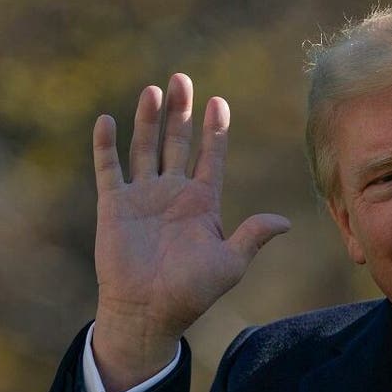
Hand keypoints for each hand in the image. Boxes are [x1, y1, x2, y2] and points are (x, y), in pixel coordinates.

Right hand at [90, 73, 290, 391]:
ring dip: (148, 119)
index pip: (211, 157)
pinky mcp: (114, 206)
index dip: (215, 130)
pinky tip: (108, 120)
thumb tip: (284, 222)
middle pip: (178, 142)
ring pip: (145, 148)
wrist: (150, 313)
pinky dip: (106, 145)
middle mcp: (172, 193)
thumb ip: (252, 237)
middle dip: (181, 112)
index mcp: (202, 203)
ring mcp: (142, 197)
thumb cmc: (192, 293)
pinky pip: (109, 169)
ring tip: (154, 90)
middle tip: (182, 78)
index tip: (219, 102)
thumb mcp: (230, 263)